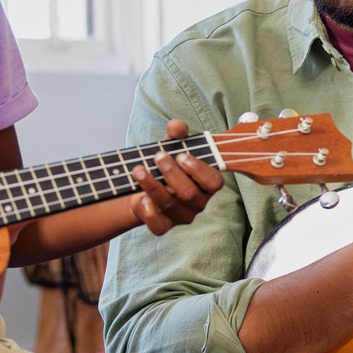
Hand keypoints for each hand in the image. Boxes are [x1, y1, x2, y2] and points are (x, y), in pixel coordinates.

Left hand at [128, 118, 225, 234]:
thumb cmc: (163, 165)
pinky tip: (141, 197)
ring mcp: (181, 216)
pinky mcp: (164, 226)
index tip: (182, 156)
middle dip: (172, 173)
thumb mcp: (170, 145)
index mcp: (206, 183)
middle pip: (189, 193)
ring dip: (152, 185)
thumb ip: (176, 134)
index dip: (199, 170)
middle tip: (158, 156)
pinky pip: (159, 226)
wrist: (141, 185)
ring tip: (138, 170)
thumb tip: (177, 126)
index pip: (214, 182)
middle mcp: (197, 202)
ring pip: (171, 205)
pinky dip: (149, 212)